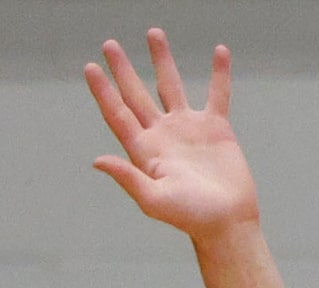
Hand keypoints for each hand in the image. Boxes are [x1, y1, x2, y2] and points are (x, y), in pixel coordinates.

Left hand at [84, 30, 256, 235]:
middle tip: (110, 45)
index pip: (118, 113)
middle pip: (137, 94)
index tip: (90, 67)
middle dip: (123, 69)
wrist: (228, 223)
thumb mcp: (155, 200)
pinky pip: (218, 94)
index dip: (103, 91)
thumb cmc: (191, 217)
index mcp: (144, 149)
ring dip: (162, 60)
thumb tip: (98, 161)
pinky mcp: (217, 129)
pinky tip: (219, 51)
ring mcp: (189, 128)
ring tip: (154, 34)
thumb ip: (128, 178)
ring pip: (172, 85)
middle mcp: (162, 134)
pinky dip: (219, 74)